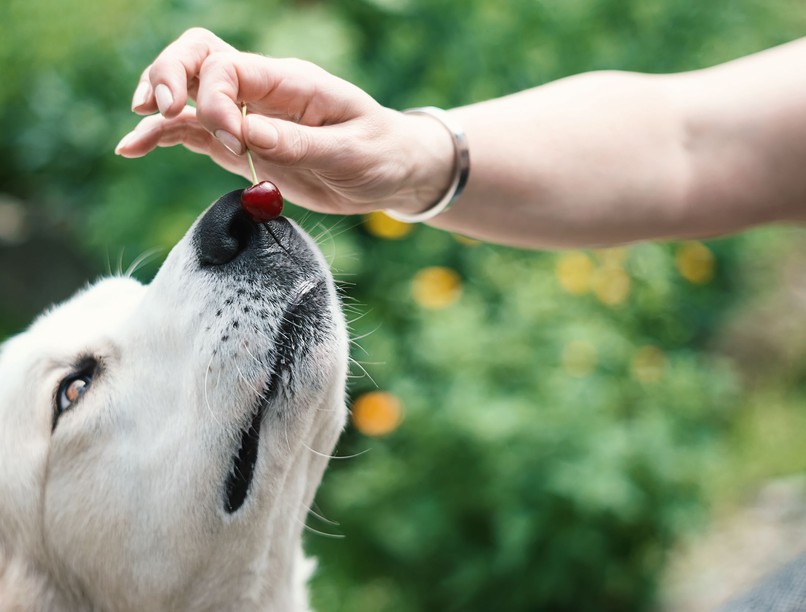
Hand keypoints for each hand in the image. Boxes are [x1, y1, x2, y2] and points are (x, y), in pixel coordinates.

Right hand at [115, 28, 452, 215]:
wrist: (393, 172)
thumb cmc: (382, 154)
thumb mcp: (351, 152)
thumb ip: (300, 144)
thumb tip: (248, 137)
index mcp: (292, 82)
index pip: (231, 67)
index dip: (216, 99)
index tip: (237, 142)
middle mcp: (264, 92)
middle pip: (199, 59)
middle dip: (170, 77)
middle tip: (160, 110)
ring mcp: (251, 118)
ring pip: (190, 96)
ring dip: (158, 109)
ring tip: (135, 134)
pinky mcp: (245, 147)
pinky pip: (197, 135)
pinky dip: (165, 137)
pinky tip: (136, 148)